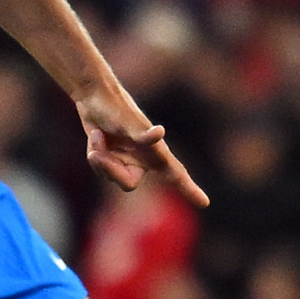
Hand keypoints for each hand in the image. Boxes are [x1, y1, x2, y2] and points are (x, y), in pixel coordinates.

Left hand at [78, 87, 206, 205]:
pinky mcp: (111, 157)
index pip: (176, 175)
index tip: (205, 203)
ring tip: (98, 136)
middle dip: (110, 170)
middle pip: (128, 185)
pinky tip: (96, 136)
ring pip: (109, 176)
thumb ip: (143, 133)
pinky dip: (95, 153)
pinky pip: (100, 168)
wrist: (95, 94)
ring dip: (99, 157)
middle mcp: (142, 158)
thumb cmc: (116, 106)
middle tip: (98, 154)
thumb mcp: (128, 121)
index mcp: (155, 151)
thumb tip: (160, 133)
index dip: (190, 190)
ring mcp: (126, 159)